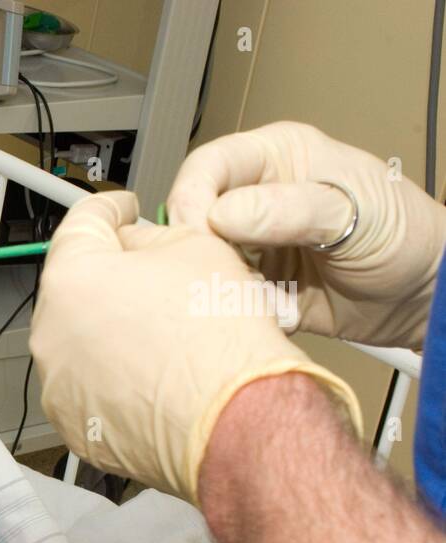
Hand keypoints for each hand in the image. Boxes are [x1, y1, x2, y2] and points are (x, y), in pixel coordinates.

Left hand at [29, 191, 362, 504]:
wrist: (233, 418)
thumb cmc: (218, 339)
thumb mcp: (196, 249)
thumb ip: (151, 238)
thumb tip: (137, 243)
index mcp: (71, 277)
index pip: (79, 224)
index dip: (108, 210)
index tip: (122, 210)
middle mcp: (50, 332)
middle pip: (75, 288)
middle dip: (110, 277)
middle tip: (151, 277)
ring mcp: (58, 384)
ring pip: (80, 342)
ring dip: (110, 331)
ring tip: (160, 334)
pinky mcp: (74, 425)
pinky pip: (88, 389)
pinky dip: (113, 379)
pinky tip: (152, 376)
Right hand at [166, 121, 445, 348]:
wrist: (423, 295)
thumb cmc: (403, 235)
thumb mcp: (354, 210)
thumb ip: (292, 209)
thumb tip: (223, 214)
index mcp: (277, 159)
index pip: (209, 166)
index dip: (192, 197)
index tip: (198, 231)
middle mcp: (255, 199)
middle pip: (194, 218)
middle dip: (202, 249)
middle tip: (222, 273)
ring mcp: (251, 246)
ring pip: (203, 263)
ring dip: (220, 285)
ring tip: (258, 296)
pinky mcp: (253, 287)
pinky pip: (224, 300)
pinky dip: (239, 311)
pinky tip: (272, 312)